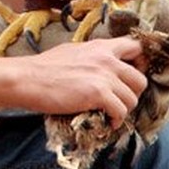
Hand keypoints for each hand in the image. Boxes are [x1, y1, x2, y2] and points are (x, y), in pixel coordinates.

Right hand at [28, 36, 148, 127]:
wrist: (28, 79)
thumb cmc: (44, 68)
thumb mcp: (72, 52)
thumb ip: (92, 56)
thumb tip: (100, 65)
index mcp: (101, 46)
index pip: (136, 47)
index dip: (139, 64)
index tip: (131, 76)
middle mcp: (107, 59)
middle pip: (140, 79)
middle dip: (132, 94)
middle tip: (120, 100)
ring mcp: (103, 76)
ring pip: (132, 98)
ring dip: (123, 109)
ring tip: (111, 113)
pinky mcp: (98, 94)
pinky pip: (120, 111)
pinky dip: (115, 120)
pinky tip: (107, 122)